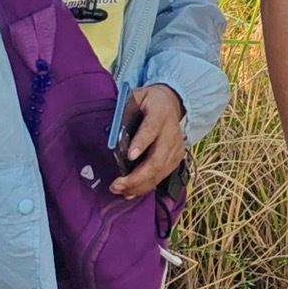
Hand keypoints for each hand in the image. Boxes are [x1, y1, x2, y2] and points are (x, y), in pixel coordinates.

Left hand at [112, 83, 185, 197]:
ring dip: (139, 185)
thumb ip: (124, 109)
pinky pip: (162, 176)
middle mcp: (171, 132)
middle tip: (116, 185)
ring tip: (119, 190)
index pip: (151, 129)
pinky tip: (131, 192)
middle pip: (157, 159)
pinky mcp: (177, 158)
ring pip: (160, 171)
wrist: (171, 102)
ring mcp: (176, 147)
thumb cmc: (148, 102)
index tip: (129, 156)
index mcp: (160, 113)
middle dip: (137, 176)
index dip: (141, 143)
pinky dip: (146, 186)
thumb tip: (110, 130)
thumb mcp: (136, 96)